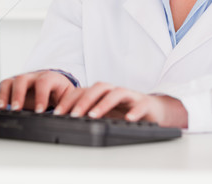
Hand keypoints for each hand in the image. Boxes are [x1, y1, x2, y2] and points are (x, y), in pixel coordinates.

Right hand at [0, 70, 74, 112]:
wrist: (55, 84)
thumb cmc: (60, 92)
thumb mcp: (68, 97)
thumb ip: (67, 106)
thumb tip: (67, 119)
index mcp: (49, 78)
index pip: (44, 82)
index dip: (41, 95)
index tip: (39, 111)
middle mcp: (32, 77)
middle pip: (22, 79)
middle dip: (18, 94)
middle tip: (17, 109)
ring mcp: (19, 82)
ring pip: (8, 82)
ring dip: (3, 95)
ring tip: (1, 109)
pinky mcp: (10, 88)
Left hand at [52, 82, 187, 128]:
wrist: (153, 111)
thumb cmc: (125, 112)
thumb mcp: (104, 114)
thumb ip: (88, 114)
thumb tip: (65, 123)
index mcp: (103, 93)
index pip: (84, 90)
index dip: (70, 100)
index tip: (57, 114)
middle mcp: (115, 91)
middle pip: (99, 87)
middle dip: (84, 100)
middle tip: (73, 115)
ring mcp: (130, 96)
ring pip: (117, 93)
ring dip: (104, 104)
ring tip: (94, 116)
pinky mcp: (145, 103)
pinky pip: (140, 105)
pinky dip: (134, 112)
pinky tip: (128, 119)